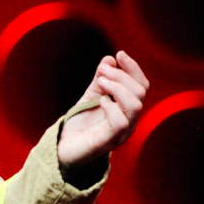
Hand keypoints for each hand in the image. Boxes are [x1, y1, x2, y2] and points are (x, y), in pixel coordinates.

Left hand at [57, 51, 148, 170]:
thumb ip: (100, 79)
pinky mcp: (109, 141)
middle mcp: (130, 121)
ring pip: (135, 106)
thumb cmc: (79, 124)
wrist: (62, 148)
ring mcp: (121, 133)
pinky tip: (99, 101)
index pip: (141, 86)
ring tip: (100, 82)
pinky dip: (111, 106)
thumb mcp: (90, 97)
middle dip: (121, 75)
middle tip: (102, 71)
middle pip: (140, 92)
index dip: (133, 68)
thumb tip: (110, 59)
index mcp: (127, 109)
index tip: (119, 54)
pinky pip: (120, 123)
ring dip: (117, 87)